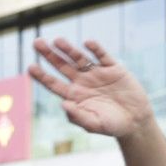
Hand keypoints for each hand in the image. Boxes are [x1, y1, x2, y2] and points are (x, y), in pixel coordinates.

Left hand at [28, 38, 155, 139]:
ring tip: (57, 40)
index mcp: (74, 95)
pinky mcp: (114, 69)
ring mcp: (97, 74)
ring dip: (68, 49)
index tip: (30, 67)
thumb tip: (63, 104)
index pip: (53, 83)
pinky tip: (87, 43)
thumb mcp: (93, 124)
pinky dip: (96, 49)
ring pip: (79, 58)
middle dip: (49, 55)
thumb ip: (77, 116)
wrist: (135, 121)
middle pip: (62, 66)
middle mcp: (82, 82)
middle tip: (37, 43)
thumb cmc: (111, 125)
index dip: (41, 75)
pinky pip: (103, 56)